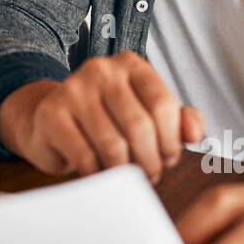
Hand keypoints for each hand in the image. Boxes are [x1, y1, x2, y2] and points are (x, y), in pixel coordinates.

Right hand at [0, 52, 204, 182]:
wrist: (49, 120)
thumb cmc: (106, 120)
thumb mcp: (146, 113)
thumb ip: (179, 120)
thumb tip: (194, 134)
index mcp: (130, 64)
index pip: (163, 105)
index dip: (171, 141)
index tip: (168, 159)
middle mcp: (101, 69)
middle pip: (139, 126)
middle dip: (151, 161)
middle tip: (150, 175)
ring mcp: (73, 89)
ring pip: (113, 145)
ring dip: (125, 172)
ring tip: (127, 178)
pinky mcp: (51, 114)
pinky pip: (85, 156)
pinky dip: (98, 174)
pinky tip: (100, 174)